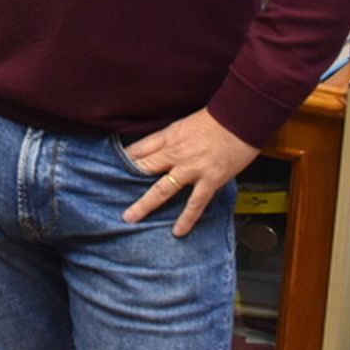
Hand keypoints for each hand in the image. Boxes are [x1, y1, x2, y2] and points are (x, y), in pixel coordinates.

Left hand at [121, 108, 258, 236]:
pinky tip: (178, 231)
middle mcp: (175, 153)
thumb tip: (159, 150)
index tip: (110, 169)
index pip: (139, 149)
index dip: (124, 160)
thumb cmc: (216, 120)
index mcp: (168, 136)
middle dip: (126, 181)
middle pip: (144, 168)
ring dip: (145, 204)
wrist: (240, 118)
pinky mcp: (210, 179)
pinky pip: (195, 202)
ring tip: (131, 217)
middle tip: (109, 194)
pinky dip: (186, 218)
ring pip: (162, 189)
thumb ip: (171, 139)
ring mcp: (191, 168)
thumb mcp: (184, 124)